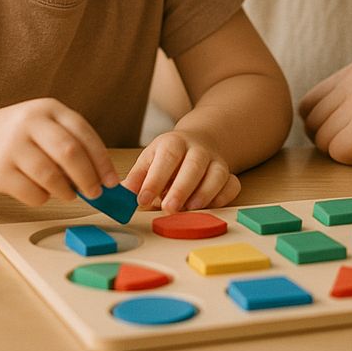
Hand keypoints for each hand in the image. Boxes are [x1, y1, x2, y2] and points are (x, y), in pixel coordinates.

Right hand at [0, 98, 118, 205]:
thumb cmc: (22, 135)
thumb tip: (102, 179)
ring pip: (50, 175)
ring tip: (69, 194)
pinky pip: (31, 192)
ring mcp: (12, 146)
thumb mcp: (46, 125)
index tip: (111, 181)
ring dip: (66, 191)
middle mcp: (30, 122)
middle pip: (69, 152)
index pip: (83, 133)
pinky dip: (43, 198)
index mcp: (49, 108)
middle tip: (96, 193)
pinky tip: (43, 193)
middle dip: (88, 177)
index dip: (101, 160)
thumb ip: (72, 144)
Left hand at [124, 130, 240, 212]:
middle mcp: (198, 149)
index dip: (154, 179)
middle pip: (194, 165)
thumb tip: (119, 195)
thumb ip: (137, 178)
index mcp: (174, 142)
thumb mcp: (149, 159)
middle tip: (168, 208)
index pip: (167, 157)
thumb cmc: (168, 156)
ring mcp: (216, 161)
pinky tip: (210, 207)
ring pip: (217, 174)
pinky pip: (232, 185)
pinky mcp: (229, 174)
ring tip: (189, 209)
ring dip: (204, 193)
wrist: (199, 141)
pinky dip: (223, 197)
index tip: (142, 200)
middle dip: (181, 188)